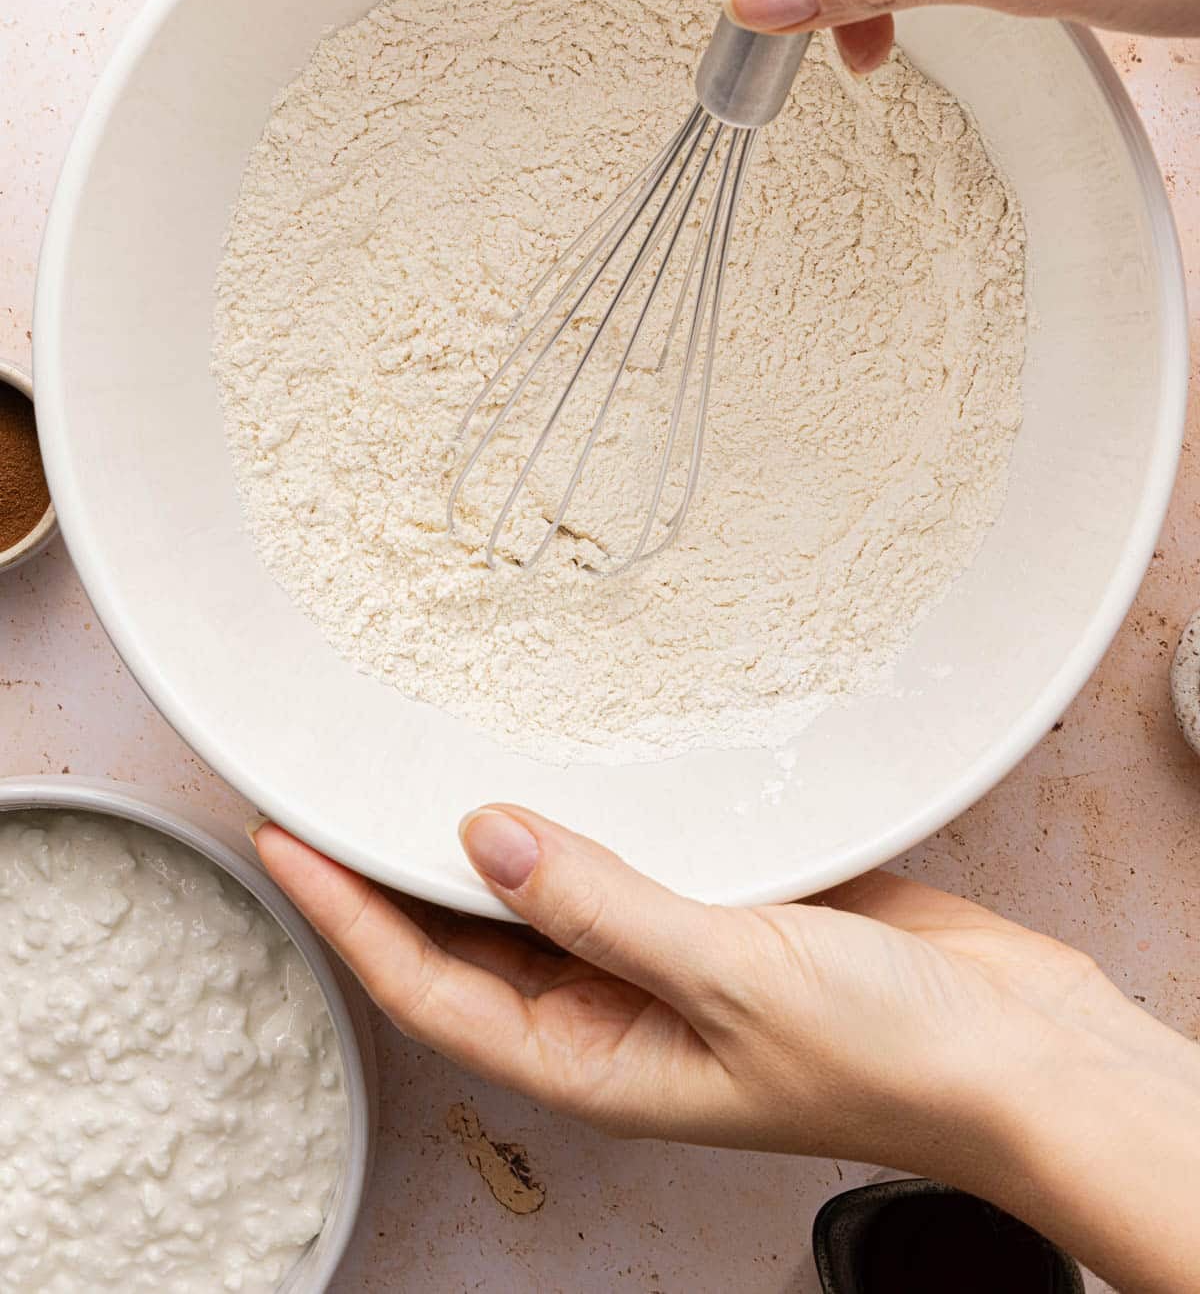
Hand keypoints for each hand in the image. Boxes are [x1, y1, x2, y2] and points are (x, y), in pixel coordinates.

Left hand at [256, 807, 1199, 1293]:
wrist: (1017, 1048)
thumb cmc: (889, 1055)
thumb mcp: (731, 978)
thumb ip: (603, 906)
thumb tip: (481, 837)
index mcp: (597, 1058)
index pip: (428, 987)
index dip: (343, 915)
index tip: (279, 837)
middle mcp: (615, 1006)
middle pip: (465, 938)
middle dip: (384, 869)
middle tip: (320, 782)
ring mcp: (665, 951)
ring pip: (537, 888)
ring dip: (475, 832)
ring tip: (408, 757)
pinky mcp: (720, 899)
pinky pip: (620, 849)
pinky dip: (576, 806)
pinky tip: (555, 752)